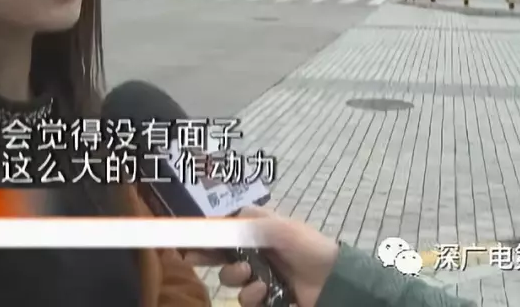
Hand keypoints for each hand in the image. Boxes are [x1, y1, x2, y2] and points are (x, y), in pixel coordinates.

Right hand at [186, 207, 339, 306]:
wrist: (333, 280)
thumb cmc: (306, 246)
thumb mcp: (277, 225)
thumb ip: (246, 221)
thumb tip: (218, 219)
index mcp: (255, 233)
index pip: (222, 233)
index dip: (204, 237)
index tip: (186, 241)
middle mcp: (254, 254)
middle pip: (219, 257)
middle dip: (209, 258)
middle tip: (194, 260)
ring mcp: (260, 278)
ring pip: (231, 281)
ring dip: (236, 279)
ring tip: (253, 278)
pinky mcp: (267, 299)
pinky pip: (246, 300)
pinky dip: (252, 297)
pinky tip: (264, 292)